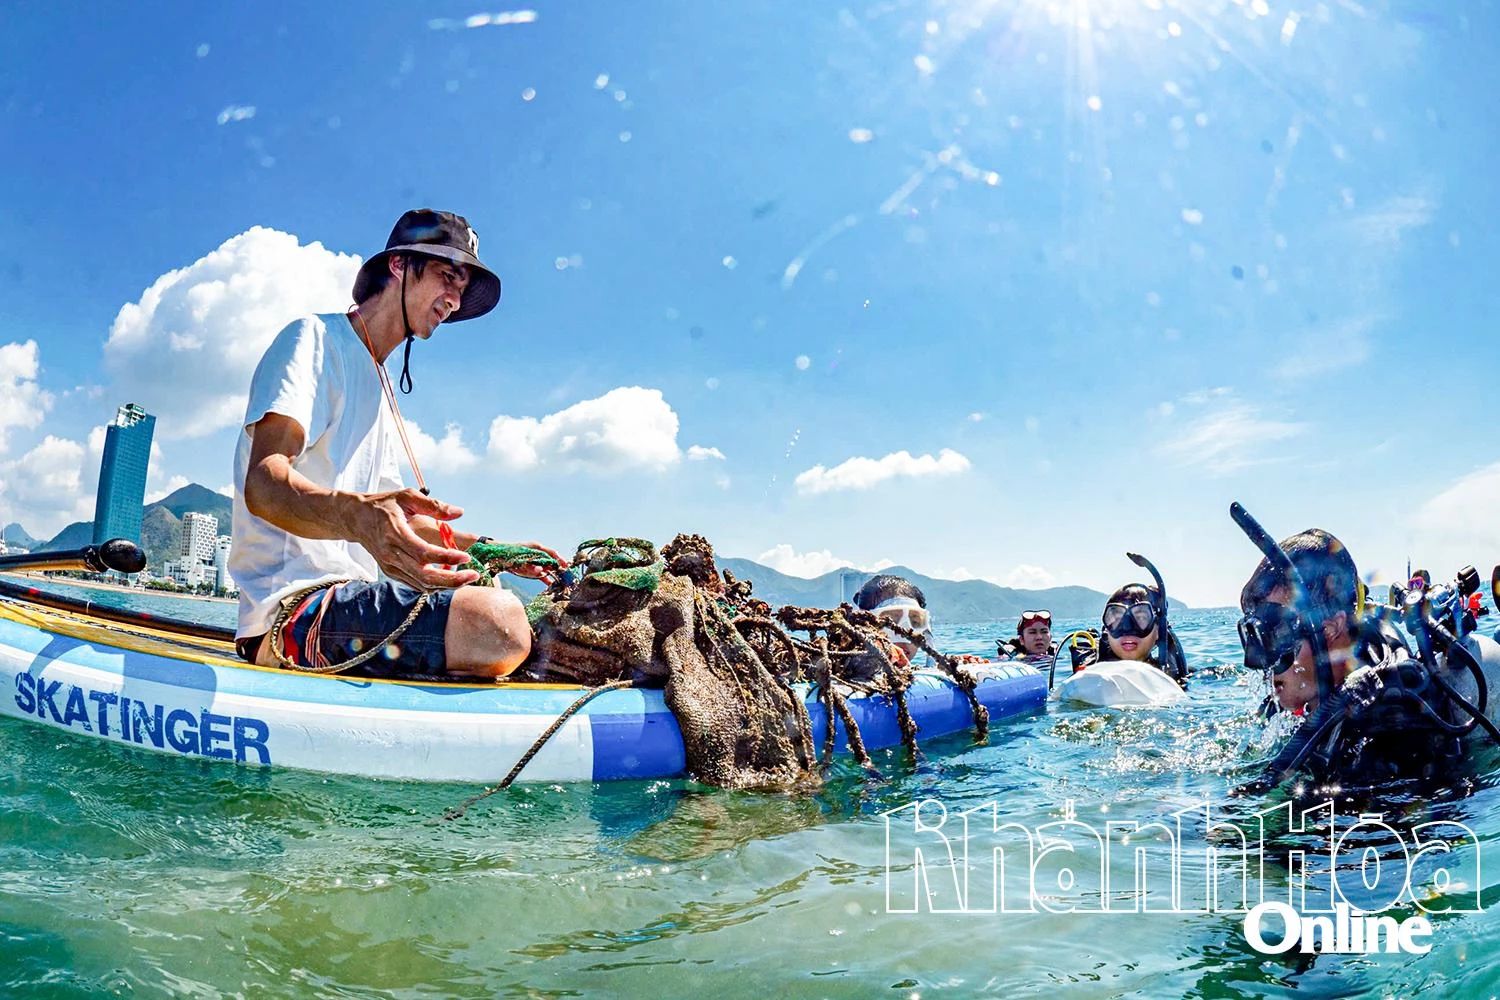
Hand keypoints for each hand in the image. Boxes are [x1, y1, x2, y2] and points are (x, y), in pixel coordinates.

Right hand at [351, 488, 477, 589]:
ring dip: (446, 585)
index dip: (446, 557)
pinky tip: (450, 577)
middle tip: (473, 575)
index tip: (467, 557)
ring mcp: (390, 566)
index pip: (423, 552)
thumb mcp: (407, 496)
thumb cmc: (384, 504)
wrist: (356, 518)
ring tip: (467, 577)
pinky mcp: (391, 572)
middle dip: (452, 580)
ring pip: (421, 584)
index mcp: (395, 533)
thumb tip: (459, 512)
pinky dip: (435, 585)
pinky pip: (416, 584)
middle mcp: (391, 554)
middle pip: (424, 576)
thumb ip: (433, 505)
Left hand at [505, 541, 569, 585]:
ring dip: (551, 574)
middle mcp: (537, 553)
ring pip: (546, 568)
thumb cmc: (509, 555)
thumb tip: (541, 571)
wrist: (497, 557)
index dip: (560, 560)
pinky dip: (544, 578)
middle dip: (558, 569)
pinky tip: (549, 584)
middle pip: (551, 561)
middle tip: (565, 576)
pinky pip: (539, 573)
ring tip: (558, 580)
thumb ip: (531, 567)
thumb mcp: (521, 561)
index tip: (566, 566)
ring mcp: (533, 561)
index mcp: (536, 547)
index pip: (552, 553)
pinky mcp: (530, 568)